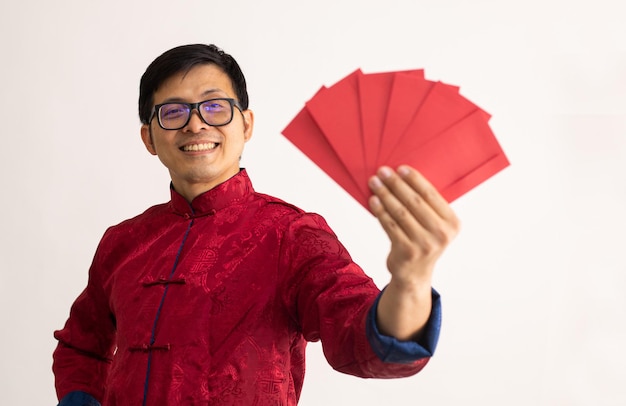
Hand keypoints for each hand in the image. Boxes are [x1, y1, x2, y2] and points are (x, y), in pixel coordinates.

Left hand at [368, 165, 459, 339]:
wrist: (414, 274)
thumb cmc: (422, 241)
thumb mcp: (434, 225)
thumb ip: (426, 205)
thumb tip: (401, 176)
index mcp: (453, 223)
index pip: (431, 194)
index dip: (414, 179)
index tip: (400, 168)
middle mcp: (441, 234)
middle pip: (414, 201)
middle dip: (396, 184)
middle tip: (382, 172)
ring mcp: (424, 244)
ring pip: (400, 212)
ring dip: (385, 195)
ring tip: (374, 183)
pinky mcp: (406, 252)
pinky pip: (390, 225)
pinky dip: (380, 211)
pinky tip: (373, 200)